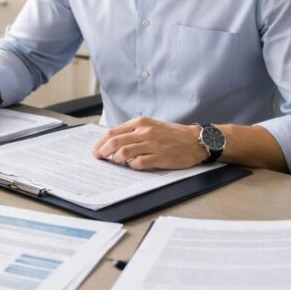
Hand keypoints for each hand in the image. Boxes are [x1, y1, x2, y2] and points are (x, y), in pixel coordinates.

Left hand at [91, 116, 207, 170]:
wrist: (194, 140)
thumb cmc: (170, 134)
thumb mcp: (150, 126)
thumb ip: (133, 132)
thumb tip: (111, 143)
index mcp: (140, 123)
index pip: (113, 132)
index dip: (100, 143)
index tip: (96, 151)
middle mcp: (145, 132)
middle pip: (115, 142)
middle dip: (103, 152)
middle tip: (99, 158)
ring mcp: (152, 144)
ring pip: (124, 153)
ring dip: (117, 160)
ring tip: (117, 162)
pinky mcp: (160, 157)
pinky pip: (139, 163)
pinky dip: (132, 166)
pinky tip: (133, 166)